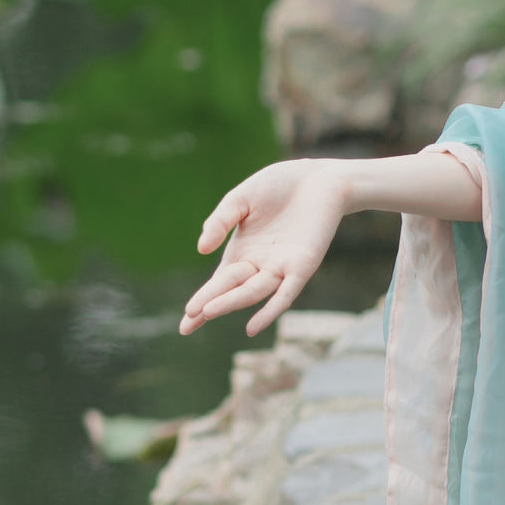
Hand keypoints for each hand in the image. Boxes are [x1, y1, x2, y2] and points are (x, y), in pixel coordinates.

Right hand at [182, 159, 346, 337]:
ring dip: (231, 303)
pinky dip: (270, 310)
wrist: (319, 177)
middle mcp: (260, 265)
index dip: (202, 300)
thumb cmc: (279, 186)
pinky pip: (285, 293)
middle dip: (209, 306)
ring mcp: (281, 268)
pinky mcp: (303, 265)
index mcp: (242, 252)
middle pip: (231, 290)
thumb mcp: (240, 199)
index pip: (219, 283)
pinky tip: (253, 327)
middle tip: (187, 324)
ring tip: (207, 312)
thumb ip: (220, 221)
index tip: (185, 321)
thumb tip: (201, 249)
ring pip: (253, 292)